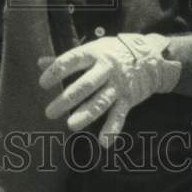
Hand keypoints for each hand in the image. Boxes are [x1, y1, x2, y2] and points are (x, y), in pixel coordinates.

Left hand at [37, 33, 182, 145]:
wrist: (151, 57)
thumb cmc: (113, 52)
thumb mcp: (92, 49)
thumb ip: (67, 58)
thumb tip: (39, 62)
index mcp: (95, 53)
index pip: (73, 60)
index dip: (57, 71)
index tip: (43, 83)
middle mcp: (107, 68)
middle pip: (86, 84)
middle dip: (67, 99)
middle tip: (50, 112)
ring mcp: (118, 85)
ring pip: (101, 101)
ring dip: (86, 114)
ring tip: (71, 126)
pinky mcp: (129, 99)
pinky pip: (120, 115)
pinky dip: (112, 129)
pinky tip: (104, 142)